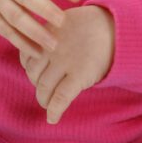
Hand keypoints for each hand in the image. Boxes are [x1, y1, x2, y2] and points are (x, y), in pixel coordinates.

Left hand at [19, 5, 114, 124]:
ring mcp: (65, 62)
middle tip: (45, 91)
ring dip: (43, 99)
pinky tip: (52, 119)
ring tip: (47, 104)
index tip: (35, 74)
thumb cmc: (92, 26)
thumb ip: (51, 37)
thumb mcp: (65, 24)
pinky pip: (61, 96)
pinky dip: (54, 110)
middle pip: (33, 73)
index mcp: (47, 36)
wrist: (115, 27)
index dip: (28, 68)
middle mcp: (52, 50)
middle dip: (36, 84)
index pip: (26, 57)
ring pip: (43, 86)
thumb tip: (39, 56)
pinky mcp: (79, 74)